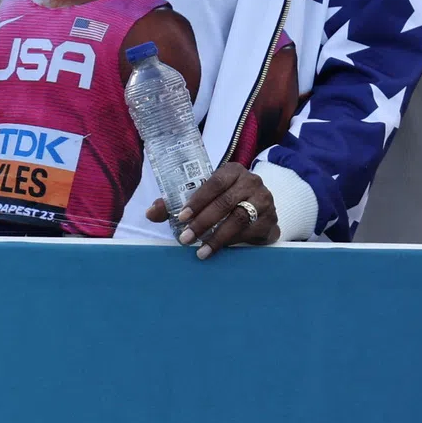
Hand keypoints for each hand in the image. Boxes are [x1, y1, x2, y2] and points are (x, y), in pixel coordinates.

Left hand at [146, 161, 279, 259]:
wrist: (260, 212)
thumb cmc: (226, 201)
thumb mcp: (204, 198)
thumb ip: (177, 204)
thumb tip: (150, 212)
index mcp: (232, 170)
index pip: (214, 182)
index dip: (197, 200)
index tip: (181, 217)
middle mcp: (251, 180)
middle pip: (224, 202)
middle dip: (202, 222)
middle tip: (185, 239)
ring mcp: (264, 199)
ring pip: (238, 218)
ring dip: (216, 237)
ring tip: (200, 251)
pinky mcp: (271, 219)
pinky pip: (250, 231)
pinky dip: (232, 242)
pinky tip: (219, 250)